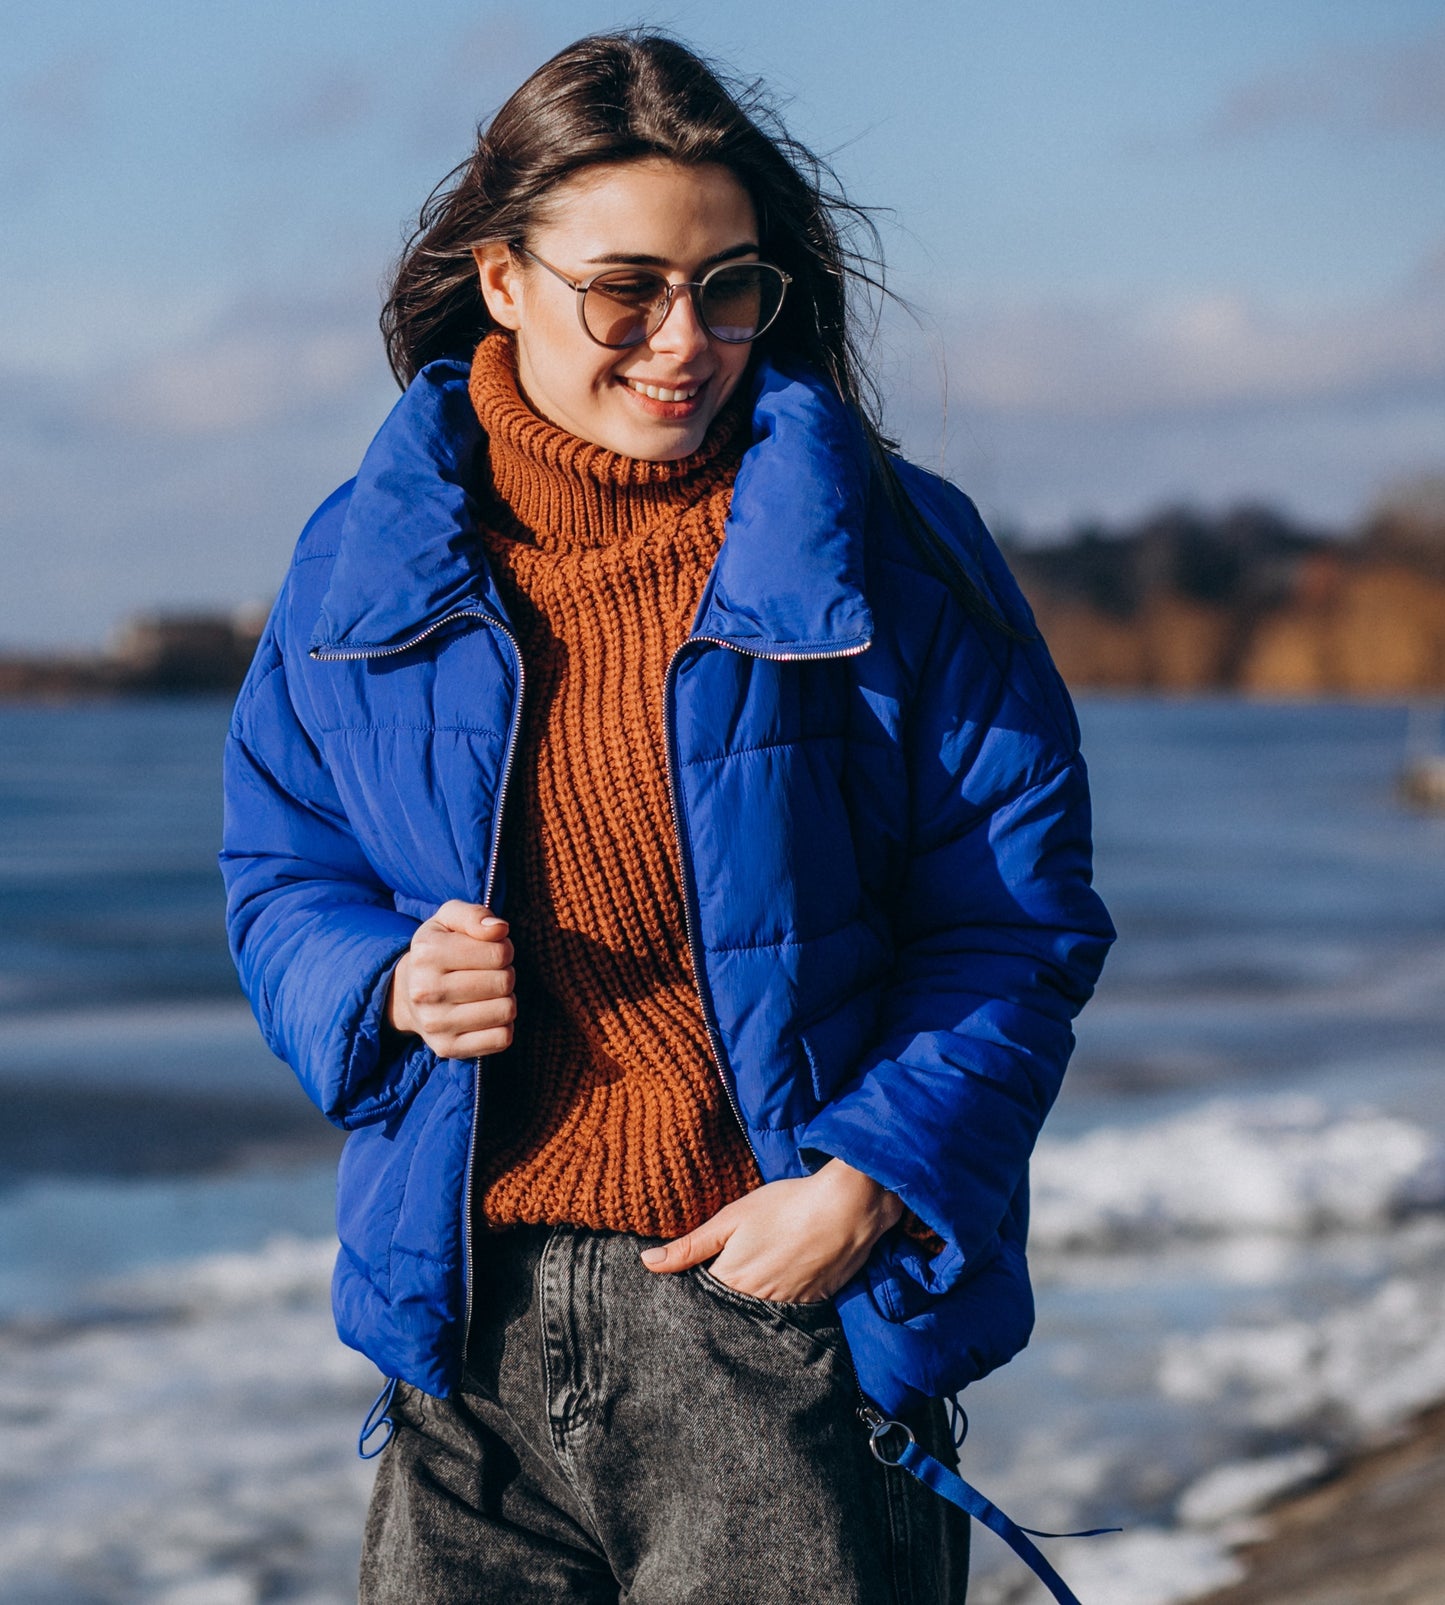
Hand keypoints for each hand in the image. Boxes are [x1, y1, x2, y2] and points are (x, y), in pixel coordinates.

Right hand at [387, 900, 515, 1059]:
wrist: (407, 993)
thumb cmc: (439, 949)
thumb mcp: (449, 919)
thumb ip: (474, 915)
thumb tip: (500, 929)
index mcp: (427, 953)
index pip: (498, 952)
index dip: (505, 949)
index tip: (493, 951)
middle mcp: (426, 990)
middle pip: (504, 982)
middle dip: (505, 973)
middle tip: (490, 973)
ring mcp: (435, 1023)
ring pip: (506, 1010)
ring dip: (506, 999)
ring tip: (488, 992)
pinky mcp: (447, 1048)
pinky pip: (502, 1038)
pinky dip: (503, 1025)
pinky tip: (486, 1014)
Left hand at [639, 1158, 904, 1301]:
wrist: (848, 1210)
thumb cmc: (786, 1206)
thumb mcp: (732, 1217)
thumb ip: (690, 1245)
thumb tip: (647, 1264)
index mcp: (731, 1280)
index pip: (699, 1299)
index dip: (692, 1292)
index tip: (680, 1290)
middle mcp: (755, 1302)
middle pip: (727, 1310)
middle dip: (718, 1303)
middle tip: (717, 1284)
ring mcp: (785, 1306)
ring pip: (754, 1313)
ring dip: (747, 1303)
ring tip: (749, 1282)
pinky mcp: (811, 1303)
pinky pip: (784, 1312)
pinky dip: (776, 1301)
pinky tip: (778, 1283)